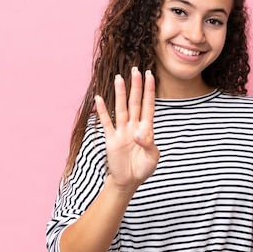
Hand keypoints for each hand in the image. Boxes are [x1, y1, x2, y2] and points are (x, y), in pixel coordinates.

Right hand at [95, 67, 159, 193]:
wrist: (128, 182)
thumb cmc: (143, 169)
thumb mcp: (152, 158)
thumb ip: (148, 144)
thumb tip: (138, 133)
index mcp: (146, 129)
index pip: (148, 106)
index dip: (149, 91)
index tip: (150, 76)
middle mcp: (133, 126)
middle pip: (134, 103)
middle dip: (135, 87)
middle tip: (135, 70)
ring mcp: (122, 131)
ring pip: (121, 109)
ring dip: (120, 94)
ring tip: (118, 79)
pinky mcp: (111, 139)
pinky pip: (106, 123)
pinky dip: (103, 111)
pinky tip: (100, 99)